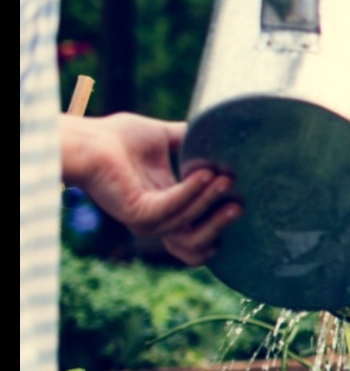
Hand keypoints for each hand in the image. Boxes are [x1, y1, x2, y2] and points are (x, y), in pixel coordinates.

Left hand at [62, 114, 237, 263]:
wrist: (86, 141)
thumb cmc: (117, 138)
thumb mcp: (166, 137)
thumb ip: (191, 139)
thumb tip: (221, 128)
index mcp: (167, 205)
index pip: (198, 231)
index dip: (220, 224)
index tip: (241, 202)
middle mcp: (158, 219)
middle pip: (198, 243)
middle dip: (221, 223)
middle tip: (240, 203)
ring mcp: (147, 221)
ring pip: (189, 225)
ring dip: (210, 203)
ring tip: (225, 179)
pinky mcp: (138, 215)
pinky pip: (172, 208)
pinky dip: (191, 192)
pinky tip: (203, 173)